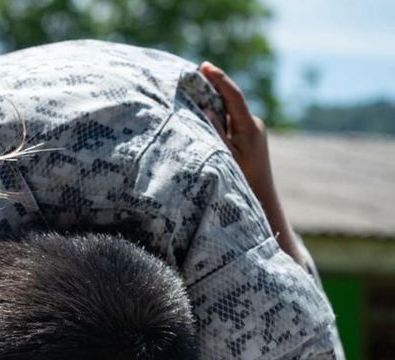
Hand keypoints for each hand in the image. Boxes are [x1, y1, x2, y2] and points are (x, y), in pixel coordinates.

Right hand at [199, 63, 272, 201]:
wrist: (262, 198)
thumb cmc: (243, 180)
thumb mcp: (226, 156)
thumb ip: (216, 132)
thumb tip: (206, 109)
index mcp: (249, 126)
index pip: (233, 96)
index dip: (219, 79)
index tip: (205, 66)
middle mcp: (254, 124)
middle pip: (230, 101)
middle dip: (212, 90)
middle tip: (192, 78)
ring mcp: (253, 131)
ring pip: (229, 113)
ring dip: (213, 106)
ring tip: (192, 98)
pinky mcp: (250, 138)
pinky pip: (231, 123)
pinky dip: (218, 119)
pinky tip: (203, 120)